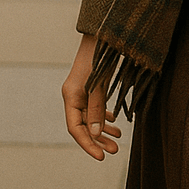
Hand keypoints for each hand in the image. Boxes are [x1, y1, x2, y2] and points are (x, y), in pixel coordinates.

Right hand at [62, 33, 121, 159]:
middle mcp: (74, 95)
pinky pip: (96, 107)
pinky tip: (115, 123)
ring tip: (118, 140)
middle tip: (114, 151)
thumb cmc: (100, 55)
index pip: (76, 128)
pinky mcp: (91, 85)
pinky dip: (105, 116)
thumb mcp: (99, 83)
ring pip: (91, 117)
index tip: (101, 157)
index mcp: (71, 96)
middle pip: (83, 125)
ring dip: (103, 130)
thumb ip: (97, 108)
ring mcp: (82, 90)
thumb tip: (96, 133)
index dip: (88, 144)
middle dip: (98, 140)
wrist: (102, 31)